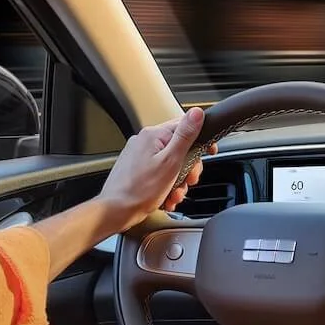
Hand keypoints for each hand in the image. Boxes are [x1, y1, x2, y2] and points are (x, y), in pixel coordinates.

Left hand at [98, 107, 213, 232]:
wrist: (116, 211)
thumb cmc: (139, 190)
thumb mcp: (170, 162)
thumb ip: (185, 136)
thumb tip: (197, 113)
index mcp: (153, 135)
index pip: (185, 127)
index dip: (200, 141)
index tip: (209, 153)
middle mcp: (145, 142)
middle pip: (179, 149)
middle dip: (188, 169)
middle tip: (188, 181)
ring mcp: (139, 156)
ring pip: (171, 165)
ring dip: (177, 182)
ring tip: (173, 194)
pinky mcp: (137, 170)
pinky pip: (160, 174)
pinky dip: (166, 186)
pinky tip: (165, 198)